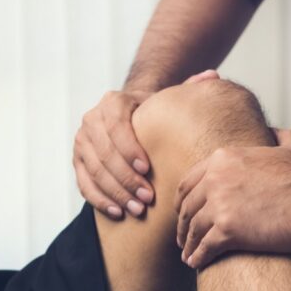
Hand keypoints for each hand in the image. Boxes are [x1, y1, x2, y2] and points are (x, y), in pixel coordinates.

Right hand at [74, 69, 220, 218]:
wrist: (130, 118)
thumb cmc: (153, 113)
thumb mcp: (168, 99)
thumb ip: (189, 88)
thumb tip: (213, 76)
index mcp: (112, 103)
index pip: (116, 126)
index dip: (129, 149)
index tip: (147, 169)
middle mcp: (91, 120)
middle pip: (104, 153)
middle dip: (125, 178)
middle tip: (147, 197)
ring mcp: (81, 143)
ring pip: (94, 172)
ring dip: (115, 193)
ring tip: (137, 209)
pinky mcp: (77, 162)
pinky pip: (84, 185)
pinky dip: (100, 201)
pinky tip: (119, 213)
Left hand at [176, 129, 290, 268]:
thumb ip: (278, 137)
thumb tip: (273, 131)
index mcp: (224, 159)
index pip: (189, 182)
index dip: (183, 201)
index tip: (183, 213)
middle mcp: (215, 179)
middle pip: (187, 207)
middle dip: (182, 225)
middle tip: (182, 238)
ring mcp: (219, 205)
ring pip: (193, 229)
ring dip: (188, 244)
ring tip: (188, 255)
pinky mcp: (227, 230)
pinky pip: (204, 247)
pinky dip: (197, 257)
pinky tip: (196, 263)